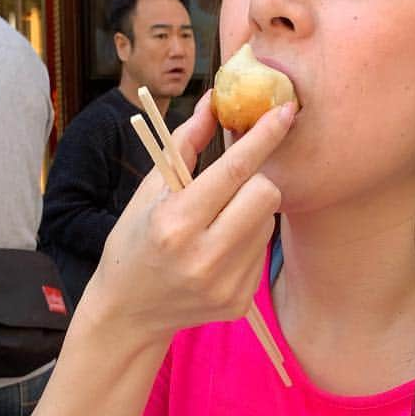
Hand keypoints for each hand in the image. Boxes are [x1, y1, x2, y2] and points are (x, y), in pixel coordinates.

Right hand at [84, 90, 291, 341]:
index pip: (234, 171)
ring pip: (267, 222)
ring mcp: (224, 285)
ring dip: (250, 212)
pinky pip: (262, 252)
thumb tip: (215, 101)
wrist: (129, 314)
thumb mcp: (149, 192)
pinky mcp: (238, 302)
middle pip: (265, 195)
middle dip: (254, 180)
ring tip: (215, 224)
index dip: (263, 137)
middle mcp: (202, 258)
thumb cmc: (135, 243)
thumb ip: (185, 145)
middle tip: (230, 186)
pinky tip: (218, 252)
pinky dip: (246, 241)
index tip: (285, 110)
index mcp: (174, 224)